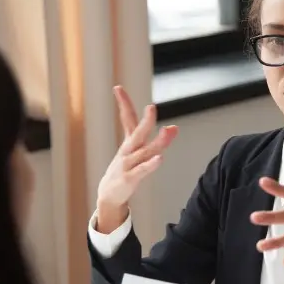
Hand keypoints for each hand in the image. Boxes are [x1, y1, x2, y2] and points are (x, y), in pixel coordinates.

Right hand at [95, 86, 177, 232]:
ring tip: (168, 131)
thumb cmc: (126, 170)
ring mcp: (128, 164)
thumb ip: (157, 140)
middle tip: (151, 107)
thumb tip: (174, 127)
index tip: (117, 88)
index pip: (126, 119)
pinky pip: (142, 170)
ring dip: (156, 142)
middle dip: (145, 121)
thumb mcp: (139, 153)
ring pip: (143, 151)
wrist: (109, 195)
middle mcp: (128, 151)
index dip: (123, 103)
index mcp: (129, 142)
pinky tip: (160, 158)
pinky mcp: (129, 178)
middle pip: (137, 133)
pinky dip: (151, 164)